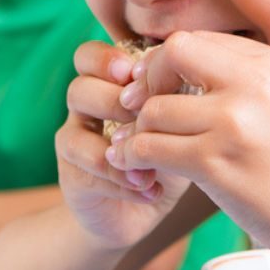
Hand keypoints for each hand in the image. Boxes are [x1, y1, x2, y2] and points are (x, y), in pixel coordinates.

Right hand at [55, 41, 189, 251]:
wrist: (140, 212)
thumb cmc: (165, 156)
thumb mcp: (176, 123)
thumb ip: (177, 98)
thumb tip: (196, 78)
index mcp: (106, 86)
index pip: (89, 57)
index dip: (105, 60)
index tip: (134, 73)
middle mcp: (84, 110)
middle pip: (79, 88)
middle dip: (114, 101)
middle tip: (144, 117)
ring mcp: (75, 142)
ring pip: (74, 133)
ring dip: (117, 144)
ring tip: (151, 163)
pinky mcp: (72, 177)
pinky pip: (87, 171)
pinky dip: (122, 180)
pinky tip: (151, 189)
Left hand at [109, 31, 269, 251]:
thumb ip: (244, 81)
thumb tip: (180, 66)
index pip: (200, 39)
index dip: (170, 62)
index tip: (161, 86)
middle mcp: (254, 84)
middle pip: (173, 53)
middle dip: (149, 79)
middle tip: (141, 106)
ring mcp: (235, 123)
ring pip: (154, 108)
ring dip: (139, 129)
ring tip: (138, 145)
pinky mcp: (216, 163)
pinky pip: (150, 147)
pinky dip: (133, 156)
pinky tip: (135, 165)